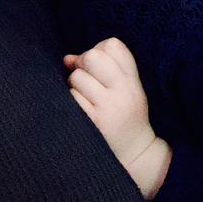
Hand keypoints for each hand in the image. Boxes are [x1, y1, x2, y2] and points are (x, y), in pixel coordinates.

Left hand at [64, 37, 171, 198]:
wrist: (135, 156)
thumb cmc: (122, 115)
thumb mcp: (123, 88)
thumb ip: (100, 68)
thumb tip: (68, 59)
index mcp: (132, 80)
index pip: (113, 45)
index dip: (99, 50)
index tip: (100, 67)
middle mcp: (124, 92)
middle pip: (93, 56)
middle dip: (83, 63)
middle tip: (88, 79)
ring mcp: (110, 108)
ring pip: (77, 77)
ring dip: (75, 85)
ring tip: (87, 99)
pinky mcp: (95, 123)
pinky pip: (73, 98)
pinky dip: (72, 101)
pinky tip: (83, 112)